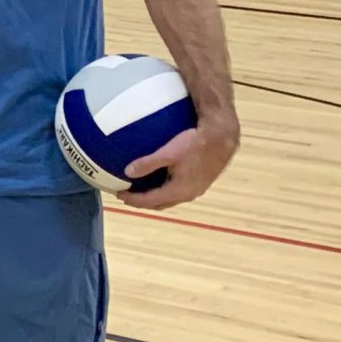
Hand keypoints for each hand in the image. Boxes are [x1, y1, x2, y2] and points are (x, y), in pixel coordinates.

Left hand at [117, 117, 239, 209]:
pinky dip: (165, 189)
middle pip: (160, 203)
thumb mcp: (168, 152)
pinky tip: (161, 178)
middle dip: (142, 201)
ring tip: (141, 188)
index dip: (133, 199)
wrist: (222, 138)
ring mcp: (196, 189)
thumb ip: (148, 163)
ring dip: (155, 196)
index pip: (150, 201)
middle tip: (127, 194)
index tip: (119, 194)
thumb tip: (127, 172)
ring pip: (170, 198)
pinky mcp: (201, 181)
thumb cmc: (195, 143)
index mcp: (178, 191)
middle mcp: (188, 194)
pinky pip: (179, 191)